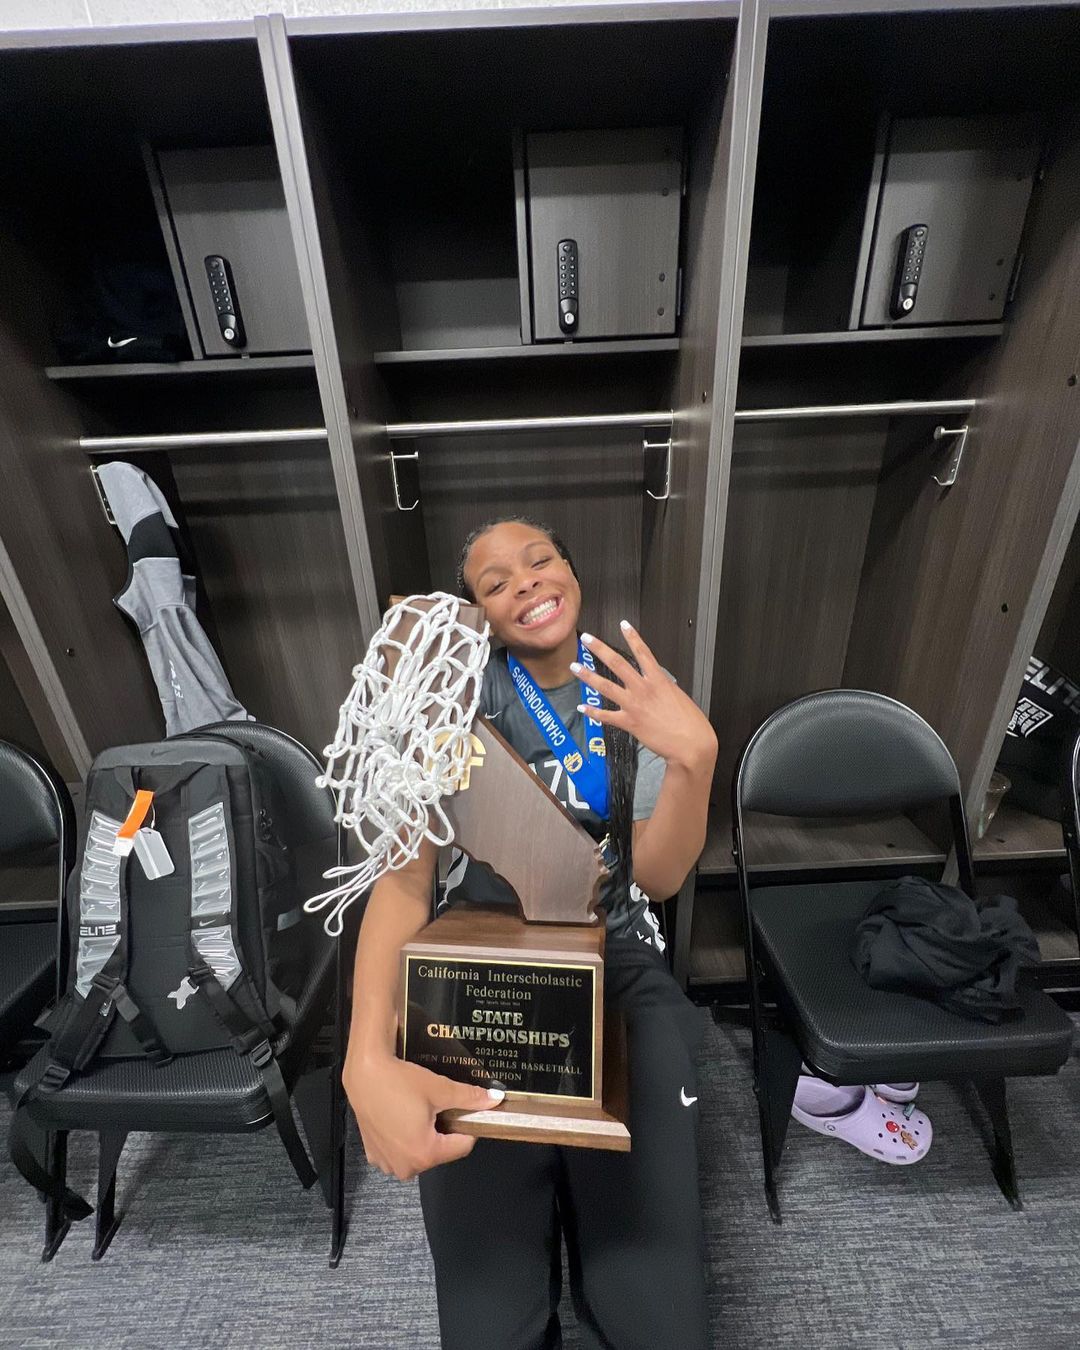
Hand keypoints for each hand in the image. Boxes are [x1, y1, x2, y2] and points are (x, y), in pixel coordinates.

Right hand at [343, 1054, 503, 1180]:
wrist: (363, 1073)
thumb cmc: (399, 1082)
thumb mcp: (439, 1088)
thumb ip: (469, 1098)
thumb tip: (493, 1100)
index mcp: (424, 1154)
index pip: (462, 1147)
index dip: (468, 1126)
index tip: (465, 1110)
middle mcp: (405, 1166)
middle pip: (440, 1151)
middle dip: (444, 1130)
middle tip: (437, 1105)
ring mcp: (387, 1162)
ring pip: (420, 1151)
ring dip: (424, 1134)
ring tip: (417, 1109)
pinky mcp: (374, 1154)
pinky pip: (399, 1151)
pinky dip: (404, 1137)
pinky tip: (401, 1115)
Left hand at [572, 622, 717, 773]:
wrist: (691, 744)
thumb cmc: (691, 723)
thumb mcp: (678, 696)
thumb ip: (662, 688)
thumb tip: (655, 685)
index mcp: (659, 680)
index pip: (643, 652)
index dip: (632, 637)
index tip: (623, 625)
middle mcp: (644, 689)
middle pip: (617, 663)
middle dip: (600, 649)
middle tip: (587, 639)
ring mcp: (634, 705)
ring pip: (606, 686)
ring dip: (588, 676)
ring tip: (574, 667)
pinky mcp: (629, 723)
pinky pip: (606, 716)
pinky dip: (593, 712)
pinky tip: (582, 708)